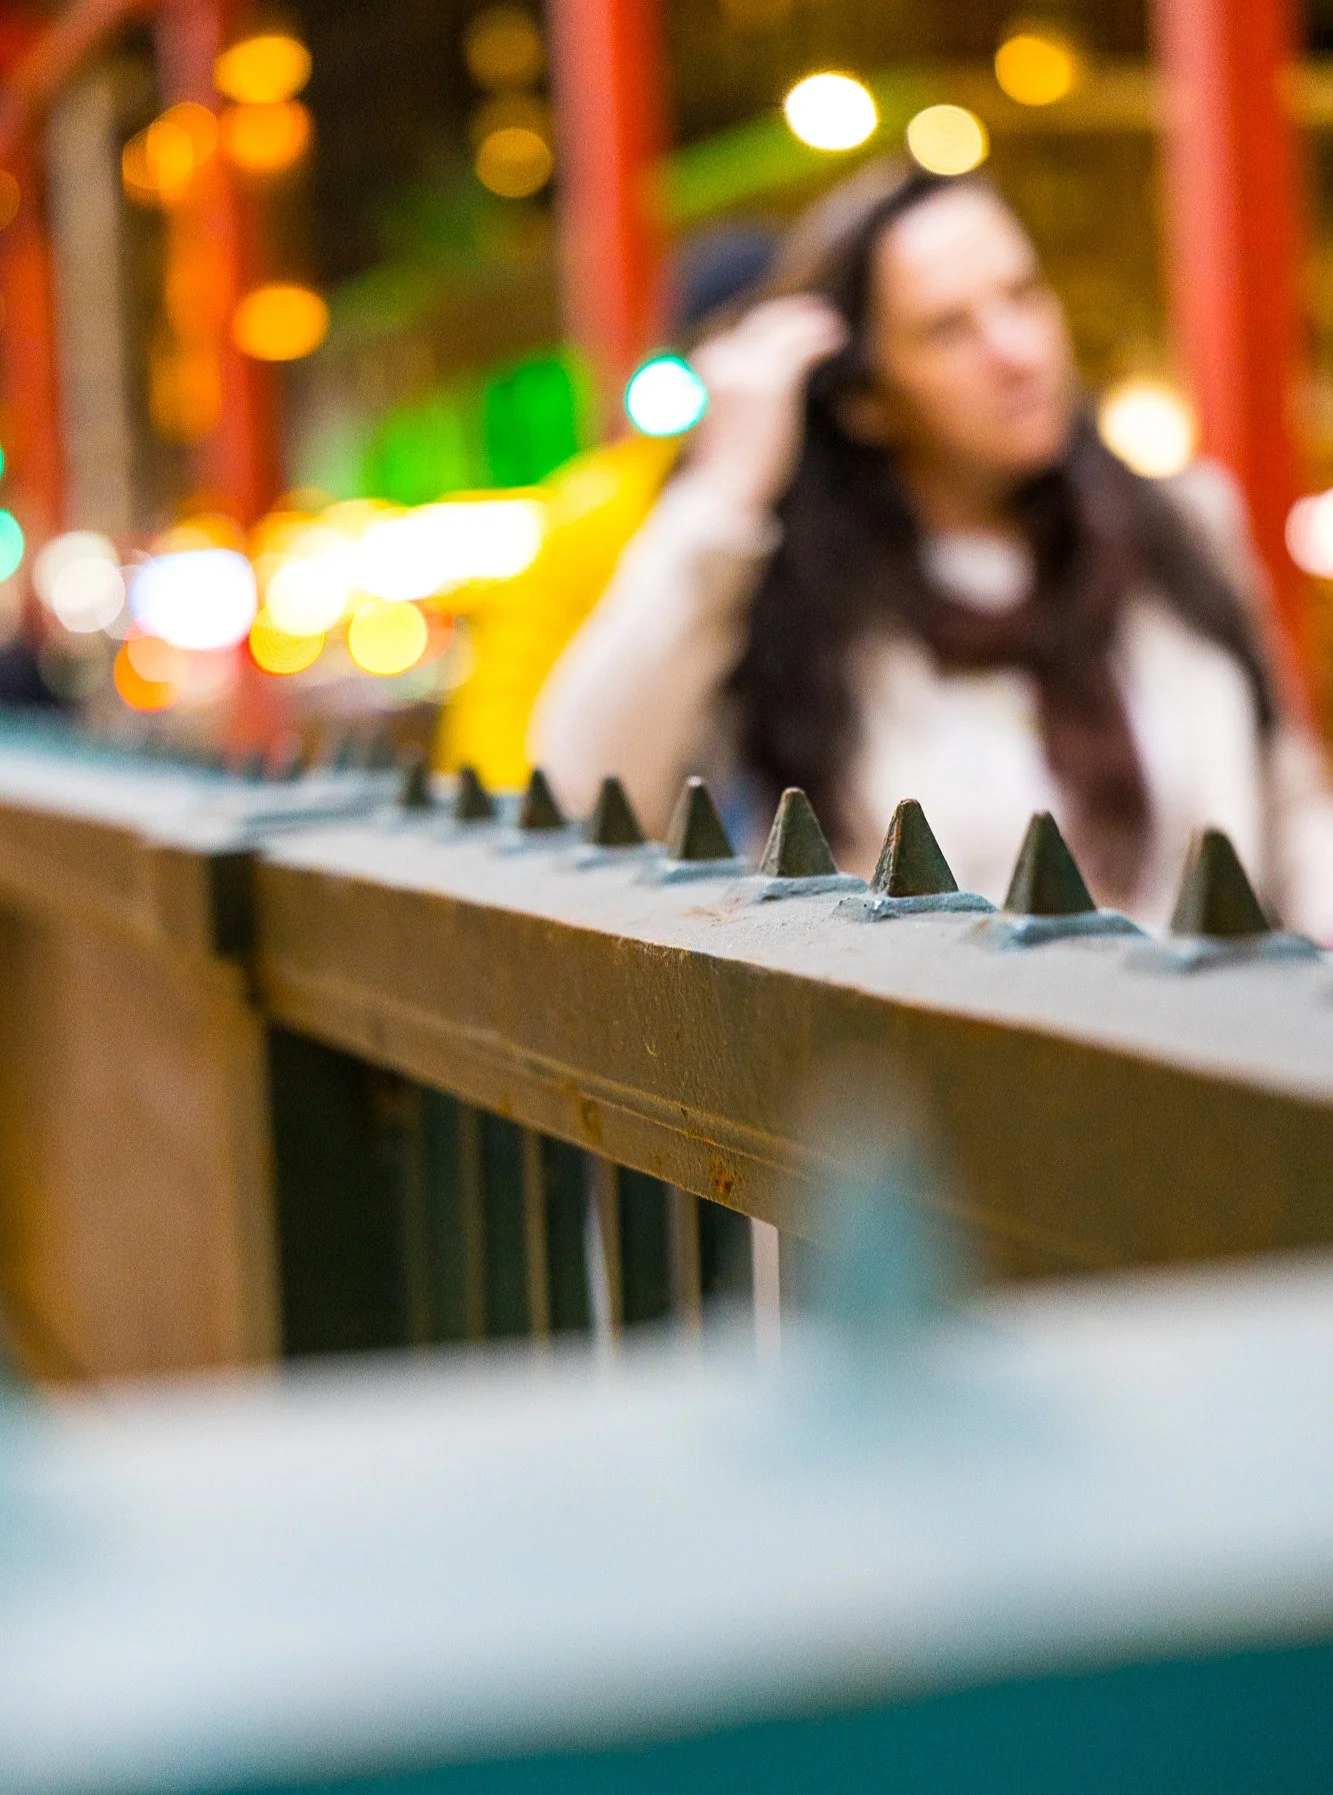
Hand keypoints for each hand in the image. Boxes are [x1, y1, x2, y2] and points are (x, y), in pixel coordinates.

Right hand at [687, 296, 850, 517]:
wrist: (723, 489)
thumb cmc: (724, 466)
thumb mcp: (724, 419)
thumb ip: (738, 393)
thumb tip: (757, 394)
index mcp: (708, 363)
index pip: (742, 335)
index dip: (768, 327)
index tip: (788, 329)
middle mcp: (726, 358)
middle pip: (763, 321)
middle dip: (790, 314)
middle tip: (817, 313)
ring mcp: (750, 368)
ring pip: (787, 330)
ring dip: (813, 323)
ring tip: (834, 327)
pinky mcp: (776, 382)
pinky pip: (804, 346)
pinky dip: (822, 337)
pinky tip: (837, 339)